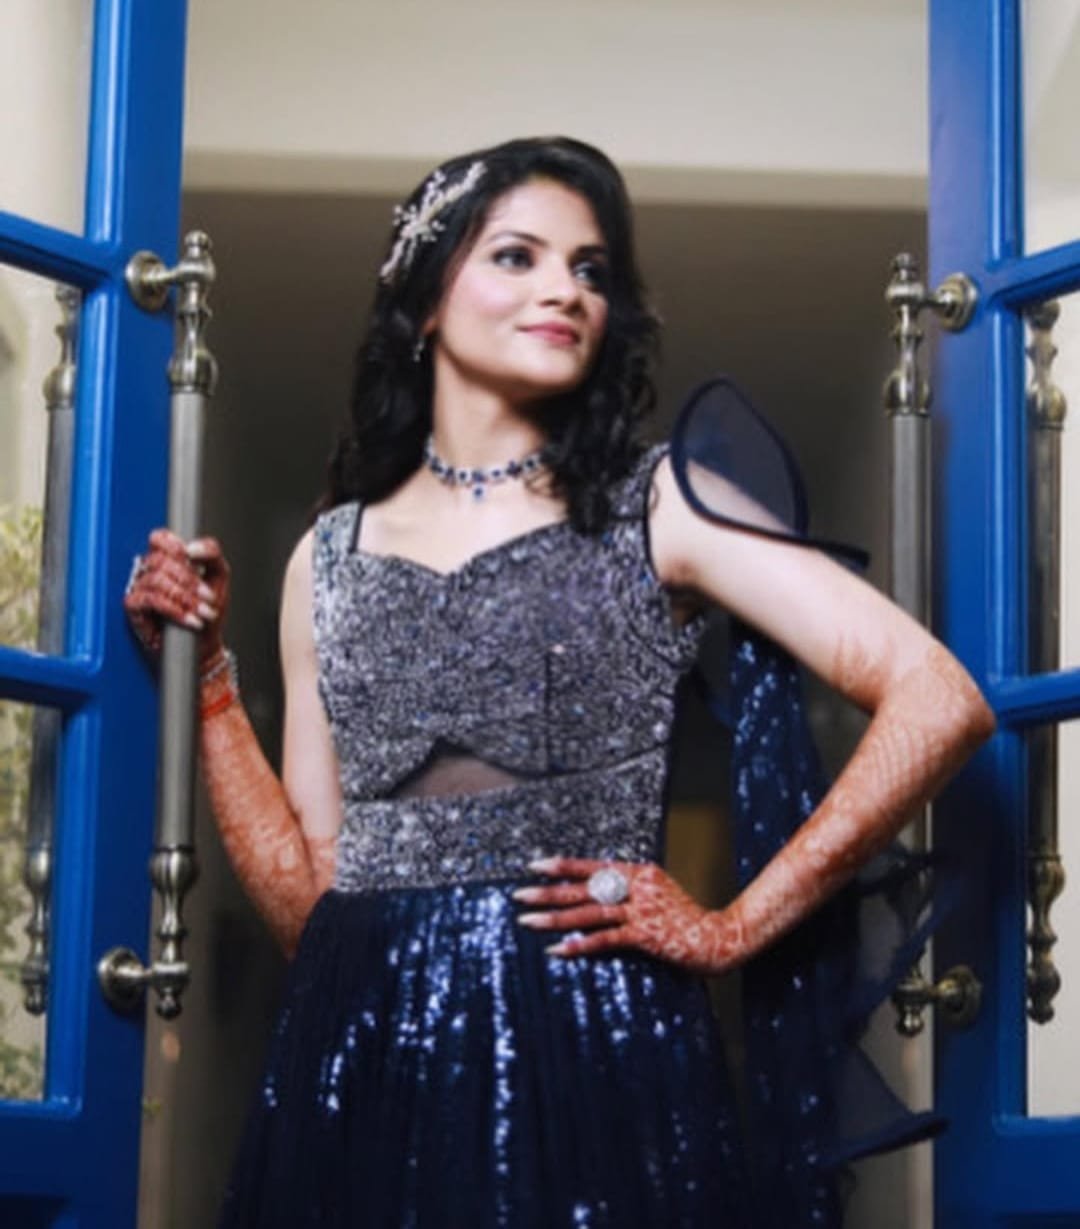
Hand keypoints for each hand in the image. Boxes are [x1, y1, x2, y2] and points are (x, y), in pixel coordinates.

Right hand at [124, 529, 229, 665]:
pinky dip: (175, 610)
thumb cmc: (207, 610)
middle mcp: (151, 571)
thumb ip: (211, 553)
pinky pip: (151, 600)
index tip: (193, 560)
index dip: (174, 545)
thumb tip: (192, 547)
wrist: (203, 643)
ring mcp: (140, 588)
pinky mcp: (135, 607)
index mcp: (168, 560)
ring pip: (157, 580)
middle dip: (190, 581)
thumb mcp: (218, 576)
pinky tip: (190, 620)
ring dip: (186, 598)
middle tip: (208, 597)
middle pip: (160, 560)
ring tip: (203, 612)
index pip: (159, 539)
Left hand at [514, 857, 746, 974]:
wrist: (718, 938)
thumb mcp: (659, 892)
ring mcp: (642, 911)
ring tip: (527, 920)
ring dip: (555, 918)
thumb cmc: (685, 918)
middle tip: (518, 894)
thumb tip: (597, 891)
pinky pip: (605, 939)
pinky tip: (558, 950)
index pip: (593, 866)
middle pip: (584, 888)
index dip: (563, 866)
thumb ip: (630, 889)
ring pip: (589, 913)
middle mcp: (638, 886)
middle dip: (548, 891)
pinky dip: (579, 945)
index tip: (535, 865)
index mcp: (640, 872)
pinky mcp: (645, 935)